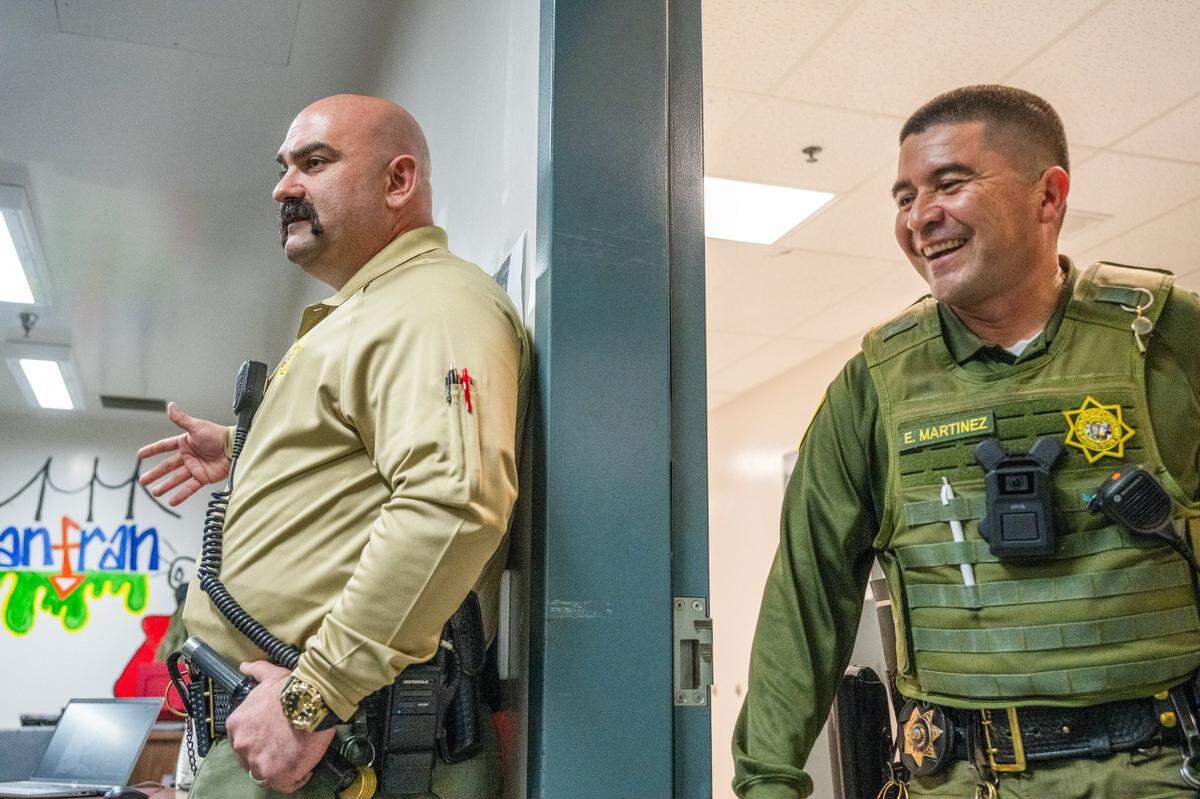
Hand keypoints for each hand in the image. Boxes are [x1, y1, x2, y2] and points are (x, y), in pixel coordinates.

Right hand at [137, 402, 230, 505]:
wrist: (236, 448)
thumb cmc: (218, 435)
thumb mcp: (197, 426)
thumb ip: (181, 419)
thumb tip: (170, 405)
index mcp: (185, 442)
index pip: (164, 446)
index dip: (152, 450)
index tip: (139, 455)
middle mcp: (189, 456)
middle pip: (167, 466)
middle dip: (155, 473)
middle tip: (142, 481)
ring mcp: (195, 467)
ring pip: (176, 478)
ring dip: (165, 486)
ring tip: (155, 493)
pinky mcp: (204, 477)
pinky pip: (190, 488)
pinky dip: (181, 495)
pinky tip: (171, 501)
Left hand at [226, 661, 333, 792]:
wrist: (311, 701)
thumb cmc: (291, 689)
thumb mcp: (270, 676)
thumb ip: (256, 672)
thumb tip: (244, 667)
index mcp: (237, 724)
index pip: (243, 743)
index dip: (259, 743)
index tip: (274, 739)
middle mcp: (242, 745)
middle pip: (252, 761)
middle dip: (267, 757)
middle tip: (286, 749)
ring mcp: (258, 762)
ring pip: (267, 774)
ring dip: (281, 769)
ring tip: (297, 759)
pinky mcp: (277, 774)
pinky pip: (286, 785)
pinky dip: (296, 779)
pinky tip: (305, 769)